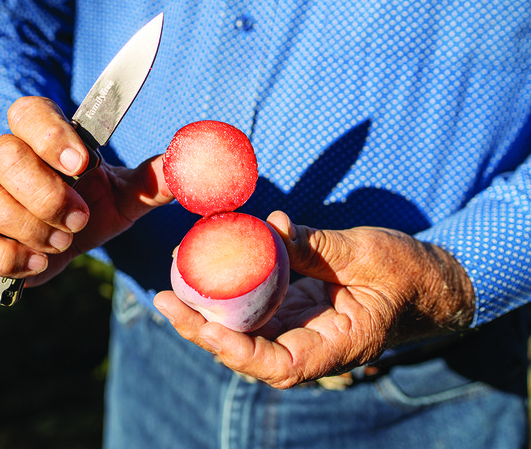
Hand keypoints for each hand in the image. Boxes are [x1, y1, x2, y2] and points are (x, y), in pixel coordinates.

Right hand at [0, 96, 173, 285]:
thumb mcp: (129, 193)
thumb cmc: (96, 205)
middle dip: (45, 192)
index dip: (50, 135)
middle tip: (79, 218)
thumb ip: (156, 177)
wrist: (71, 239)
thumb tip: (193, 161)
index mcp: (43, 137)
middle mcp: (7, 160)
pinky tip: (36, 263)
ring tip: (62, 242)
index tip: (83, 164)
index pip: (27, 113)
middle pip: (3, 156)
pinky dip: (4, 257)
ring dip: (27, 224)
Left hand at [153, 211, 474, 388]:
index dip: (238, 350)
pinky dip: (227, 294)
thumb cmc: (407, 272)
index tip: (205, 326)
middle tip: (163, 298)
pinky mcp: (293, 309)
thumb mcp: (367, 254)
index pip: (279, 365)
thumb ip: (317, 246)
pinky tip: (201, 273)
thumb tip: (268, 227)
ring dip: (205, 313)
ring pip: (244, 332)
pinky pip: (254, 308)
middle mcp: (311, 345)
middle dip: (202, 329)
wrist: (429, 282)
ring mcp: (300, 329)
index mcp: (335, 346)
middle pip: (247, 352)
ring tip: (168, 286)